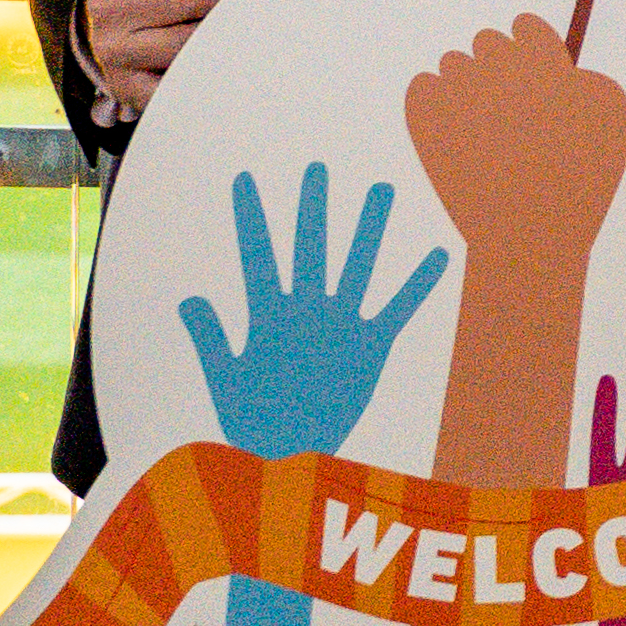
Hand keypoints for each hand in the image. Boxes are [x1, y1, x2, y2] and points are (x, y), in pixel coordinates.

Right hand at [83, 0, 275, 118]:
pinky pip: (179, 82)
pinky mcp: (128, 85)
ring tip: (249, 22)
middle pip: (191, 0)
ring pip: (189, 42)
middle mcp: (109, 8)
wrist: (98, 28)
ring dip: (224, 32)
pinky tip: (229, 60)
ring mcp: (116, 50)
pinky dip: (207, 73)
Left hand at [181, 159, 449, 457]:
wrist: (290, 456)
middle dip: (312, 210)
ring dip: (368, 232)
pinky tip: (437, 258)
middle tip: (316, 169)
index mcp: (269, 315)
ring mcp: (339, 326)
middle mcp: (307, 311)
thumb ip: (213, 339)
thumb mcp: (227, 379)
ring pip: (356, 268)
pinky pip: (397, 310)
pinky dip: (416, 286)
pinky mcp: (368, 347)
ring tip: (381, 193)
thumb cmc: (253, 422)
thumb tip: (189, 300)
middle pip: (310, 249)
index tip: (243, 179)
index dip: (250, 217)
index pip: (258, 256)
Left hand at [403, 13, 625, 302]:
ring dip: (468, 89)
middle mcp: (496, 63)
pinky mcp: (424, 115)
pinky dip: (435, 104)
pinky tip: (455, 131)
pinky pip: (421, 86)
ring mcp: (456, 88)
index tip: (539, 85)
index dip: (534, 54)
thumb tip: (563, 69)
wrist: (529, 232)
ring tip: (487, 133)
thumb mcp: (612, 118)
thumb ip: (588, 78)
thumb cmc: (580, 179)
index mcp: (542, 56)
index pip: (525, 27)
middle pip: (488, 42)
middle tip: (513, 114)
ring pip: (453, 64)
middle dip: (499, 71)